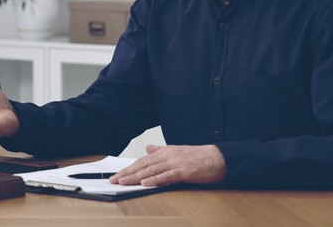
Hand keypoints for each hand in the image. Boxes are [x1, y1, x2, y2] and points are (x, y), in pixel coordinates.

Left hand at [109, 144, 225, 186]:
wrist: (219, 158)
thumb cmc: (199, 157)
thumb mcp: (176, 151)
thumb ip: (160, 150)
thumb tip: (147, 148)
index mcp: (165, 151)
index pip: (142, 160)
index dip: (129, 168)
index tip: (117, 174)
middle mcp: (168, 155)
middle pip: (143, 165)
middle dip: (127, 173)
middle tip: (114, 179)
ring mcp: (176, 163)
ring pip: (151, 170)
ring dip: (135, 177)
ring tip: (123, 181)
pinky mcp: (184, 171)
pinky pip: (166, 176)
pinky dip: (154, 180)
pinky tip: (144, 183)